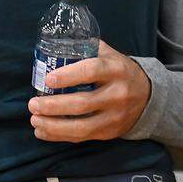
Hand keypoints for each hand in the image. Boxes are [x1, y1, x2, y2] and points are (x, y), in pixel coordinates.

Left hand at [27, 41, 150, 141]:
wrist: (149, 96)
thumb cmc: (119, 71)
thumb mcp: (109, 54)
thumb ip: (86, 48)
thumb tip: (54, 44)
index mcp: (115, 70)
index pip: (91, 71)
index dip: (68, 76)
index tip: (48, 79)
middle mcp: (117, 94)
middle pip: (83, 103)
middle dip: (53, 106)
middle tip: (33, 104)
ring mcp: (115, 116)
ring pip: (82, 126)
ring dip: (54, 126)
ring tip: (34, 120)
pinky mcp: (110, 132)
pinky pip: (83, 137)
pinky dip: (59, 136)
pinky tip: (42, 131)